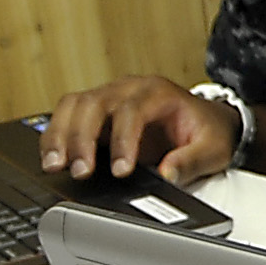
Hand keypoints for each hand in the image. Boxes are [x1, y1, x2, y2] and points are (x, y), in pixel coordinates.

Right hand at [39, 76, 237, 183]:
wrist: (207, 121)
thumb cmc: (208, 131)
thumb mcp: (213, 148)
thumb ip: (191, 161)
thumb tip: (167, 175)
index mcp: (158, 93)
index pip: (132, 110)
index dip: (122, 140)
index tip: (120, 170)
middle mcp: (129, 89)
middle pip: (95, 103)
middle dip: (83, 138)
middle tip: (81, 171)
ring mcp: (109, 97)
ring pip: (74, 105)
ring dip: (61, 135)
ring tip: (55, 165)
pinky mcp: (96, 112)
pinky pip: (67, 115)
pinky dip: (56, 135)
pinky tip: (52, 158)